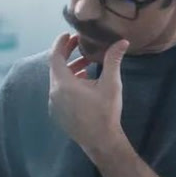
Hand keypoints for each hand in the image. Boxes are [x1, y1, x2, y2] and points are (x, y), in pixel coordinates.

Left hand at [47, 32, 129, 160]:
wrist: (101, 142)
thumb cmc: (106, 112)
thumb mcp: (111, 84)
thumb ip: (113, 60)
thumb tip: (122, 42)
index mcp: (63, 84)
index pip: (55, 56)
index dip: (61, 43)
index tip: (68, 34)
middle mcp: (53, 93)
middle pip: (56, 68)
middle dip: (68, 55)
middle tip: (79, 45)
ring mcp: (53, 105)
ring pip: (58, 81)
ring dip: (70, 71)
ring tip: (86, 65)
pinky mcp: (57, 114)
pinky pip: (59, 92)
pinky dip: (68, 84)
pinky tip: (83, 84)